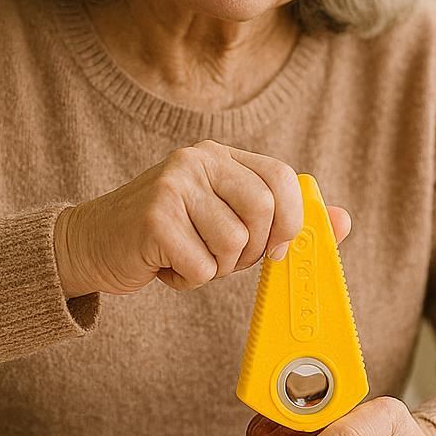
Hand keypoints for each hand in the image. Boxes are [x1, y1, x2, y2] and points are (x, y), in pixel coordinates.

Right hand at [53, 139, 351, 296]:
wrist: (90, 244)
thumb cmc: (168, 235)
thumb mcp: (225, 219)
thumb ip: (281, 219)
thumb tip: (344, 220)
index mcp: (220, 155)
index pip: (281, 177)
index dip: (289, 221)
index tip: (274, 250)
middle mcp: (198, 160)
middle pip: (263, 210)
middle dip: (251, 251)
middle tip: (223, 259)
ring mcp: (174, 185)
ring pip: (234, 244)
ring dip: (215, 269)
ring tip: (187, 258)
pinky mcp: (154, 218)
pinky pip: (202, 265)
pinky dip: (188, 280)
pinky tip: (165, 266)